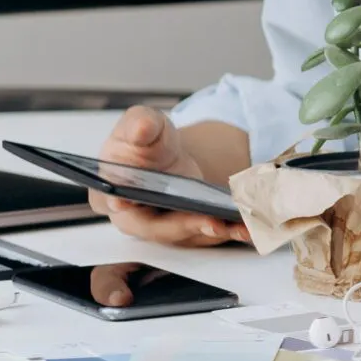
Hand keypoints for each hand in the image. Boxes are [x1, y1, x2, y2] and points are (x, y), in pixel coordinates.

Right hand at [90, 107, 249, 245]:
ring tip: (242, 227)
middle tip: (213, 222)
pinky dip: (230, 230)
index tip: (133, 204)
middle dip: (185, 226)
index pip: (114, 203)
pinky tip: (250, 226)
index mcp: (110, 193)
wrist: (169, 153)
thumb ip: (139, 124)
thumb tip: (141, 129)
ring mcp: (163, 228)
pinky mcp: (188, 230)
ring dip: (216, 233)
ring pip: (188, 236)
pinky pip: (209, 233)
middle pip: (157, 228)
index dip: (125, 205)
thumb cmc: (147, 143)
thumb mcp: (143, 124)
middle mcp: (134, 217)